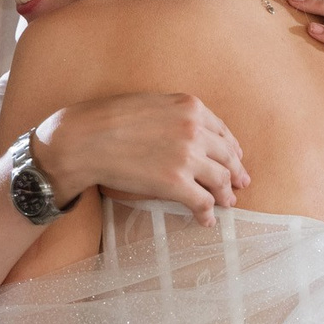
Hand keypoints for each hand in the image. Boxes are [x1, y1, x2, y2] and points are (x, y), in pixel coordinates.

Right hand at [34, 92, 248, 226]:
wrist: (83, 140)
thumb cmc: (105, 120)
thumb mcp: (149, 103)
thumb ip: (173, 114)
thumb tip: (183, 132)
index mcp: (190, 107)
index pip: (222, 131)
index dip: (231, 148)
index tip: (235, 159)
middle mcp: (195, 130)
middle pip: (226, 156)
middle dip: (235, 173)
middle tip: (240, 184)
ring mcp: (188, 157)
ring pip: (220, 180)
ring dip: (225, 195)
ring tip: (226, 204)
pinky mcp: (176, 183)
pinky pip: (203, 202)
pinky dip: (208, 214)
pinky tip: (206, 220)